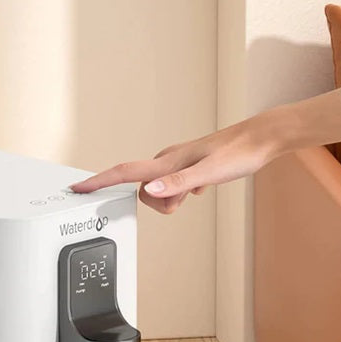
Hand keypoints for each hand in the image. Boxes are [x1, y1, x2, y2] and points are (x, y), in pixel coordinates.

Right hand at [70, 115, 280, 213]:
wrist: (262, 139)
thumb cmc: (239, 154)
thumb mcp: (208, 173)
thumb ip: (178, 184)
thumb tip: (150, 191)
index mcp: (167, 162)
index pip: (125, 173)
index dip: (99, 181)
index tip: (78, 187)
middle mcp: (168, 160)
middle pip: (143, 189)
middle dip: (157, 203)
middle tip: (183, 201)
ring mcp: (178, 163)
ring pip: (159, 189)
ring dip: (172, 199)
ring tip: (198, 192)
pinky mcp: (189, 166)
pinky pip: (173, 186)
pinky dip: (182, 193)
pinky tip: (201, 187)